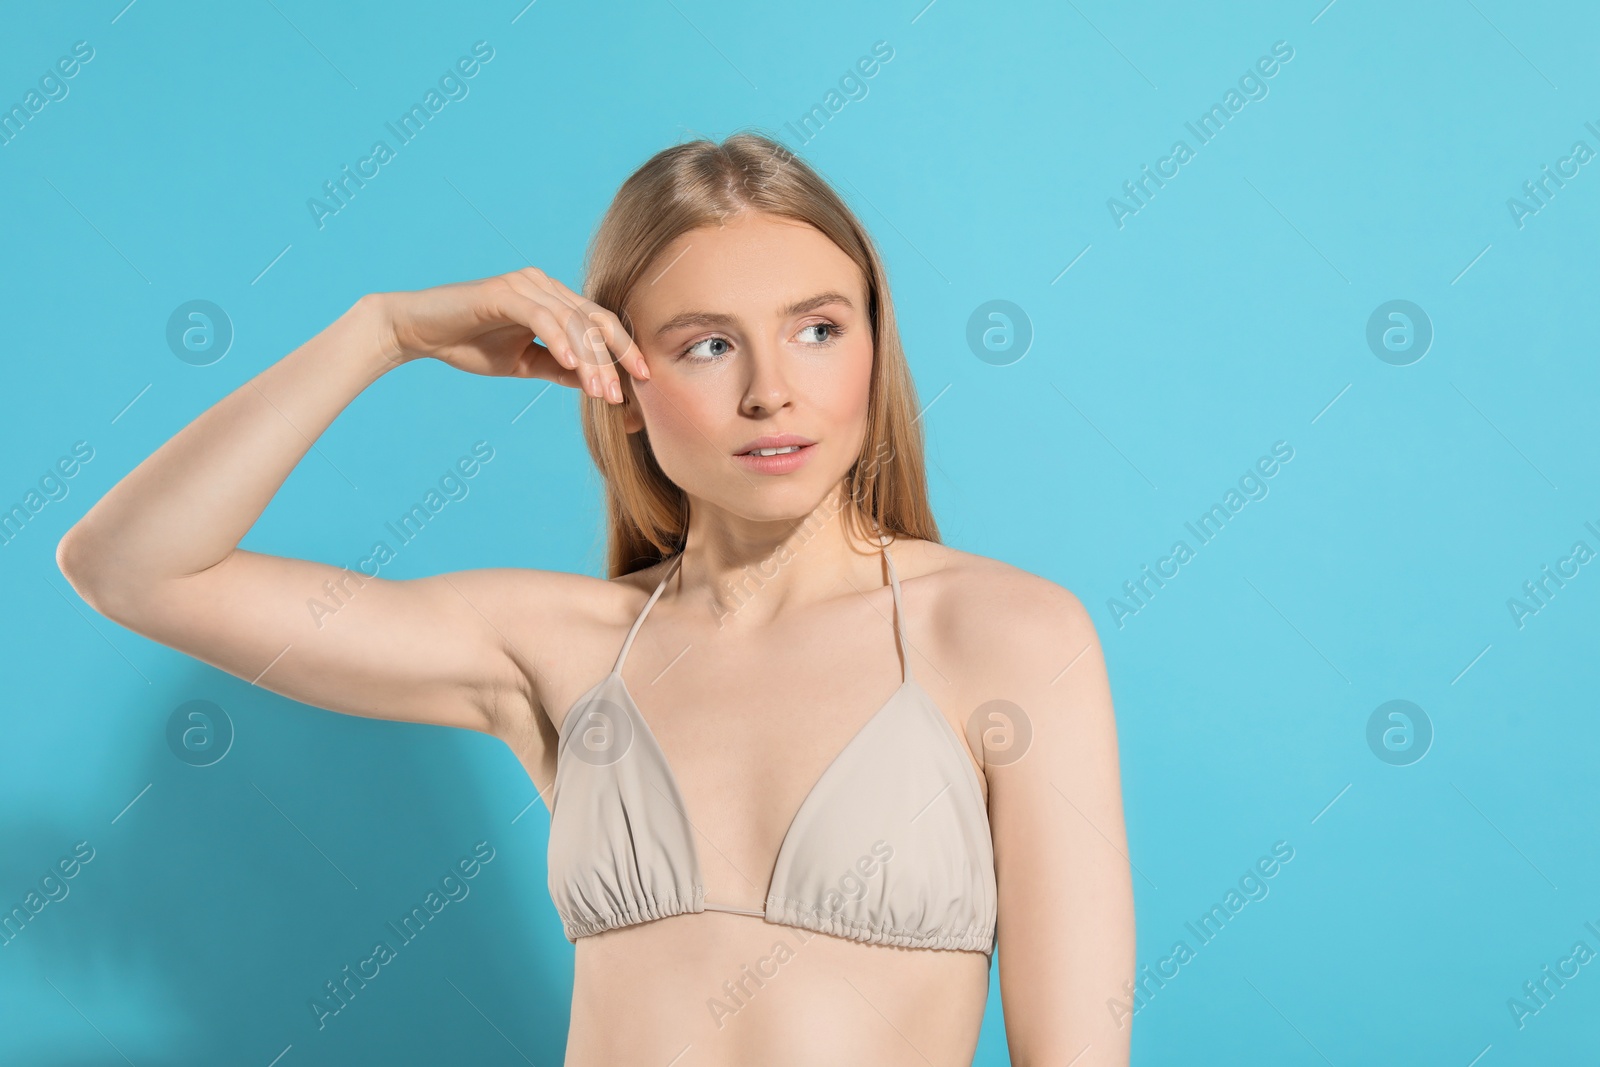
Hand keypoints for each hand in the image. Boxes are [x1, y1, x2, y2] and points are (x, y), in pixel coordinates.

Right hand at [370, 267, 647, 402]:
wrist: (418, 331)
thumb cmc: (469, 343)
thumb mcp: (523, 363)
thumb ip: (558, 368)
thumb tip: (594, 383)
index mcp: (553, 299)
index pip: (598, 325)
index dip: (622, 352)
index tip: (642, 382)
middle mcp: (544, 285)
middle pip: (594, 321)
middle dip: (615, 356)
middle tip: (628, 390)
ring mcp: (525, 284)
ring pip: (572, 322)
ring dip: (590, 359)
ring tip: (601, 391)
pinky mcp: (504, 291)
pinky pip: (541, 317)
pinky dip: (558, 340)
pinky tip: (570, 364)